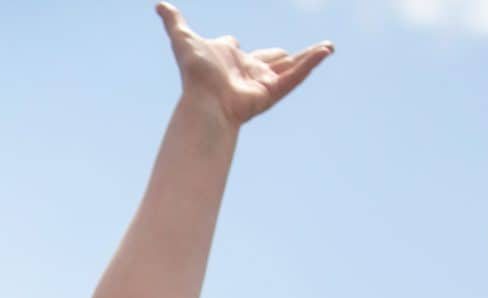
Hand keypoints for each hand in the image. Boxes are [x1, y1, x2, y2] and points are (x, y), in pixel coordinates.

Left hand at [155, 2, 332, 129]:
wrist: (204, 99)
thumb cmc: (194, 72)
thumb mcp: (183, 39)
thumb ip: (174, 22)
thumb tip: (159, 5)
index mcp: (230, 59)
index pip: (237, 49)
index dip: (233, 45)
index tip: (233, 43)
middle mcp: (248, 71)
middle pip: (271, 60)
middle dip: (285, 56)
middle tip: (299, 52)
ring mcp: (262, 82)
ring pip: (291, 67)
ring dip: (310, 56)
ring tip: (328, 47)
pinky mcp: (273, 92)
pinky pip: (297, 75)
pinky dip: (312, 62)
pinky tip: (326, 51)